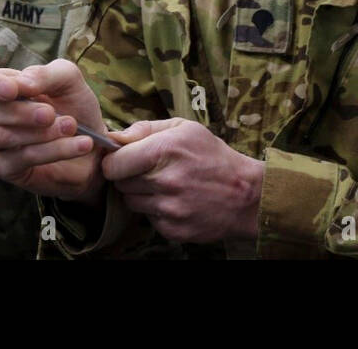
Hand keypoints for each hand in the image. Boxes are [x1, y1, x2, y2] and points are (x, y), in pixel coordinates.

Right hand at [0, 59, 107, 202]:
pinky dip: (54, 150)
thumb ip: (46, 75)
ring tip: (71, 127)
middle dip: (23, 112)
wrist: (92, 143)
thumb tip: (22, 84)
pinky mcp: (3, 167)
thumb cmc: (73, 105)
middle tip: (51, 114)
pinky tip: (79, 145)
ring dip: (42, 133)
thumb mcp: (68, 80)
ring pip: (4, 136)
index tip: (13, 90)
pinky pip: (21, 158)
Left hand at [101, 118, 264, 243]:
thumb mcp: (184, 128)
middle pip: (120, 184)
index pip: (113, 164)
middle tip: (150, 171)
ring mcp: (169, 209)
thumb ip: (145, 128)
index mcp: (165, 150)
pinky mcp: (173, 229)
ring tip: (165, 185)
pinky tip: (175, 201)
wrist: (245, 194)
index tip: (123, 160)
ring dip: (141, 194)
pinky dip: (156, 211)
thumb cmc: (212, 155)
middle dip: (129, 176)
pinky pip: (148, 219)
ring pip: (131, 202)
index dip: (114, 161)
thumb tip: (112, 137)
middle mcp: (165, 181)